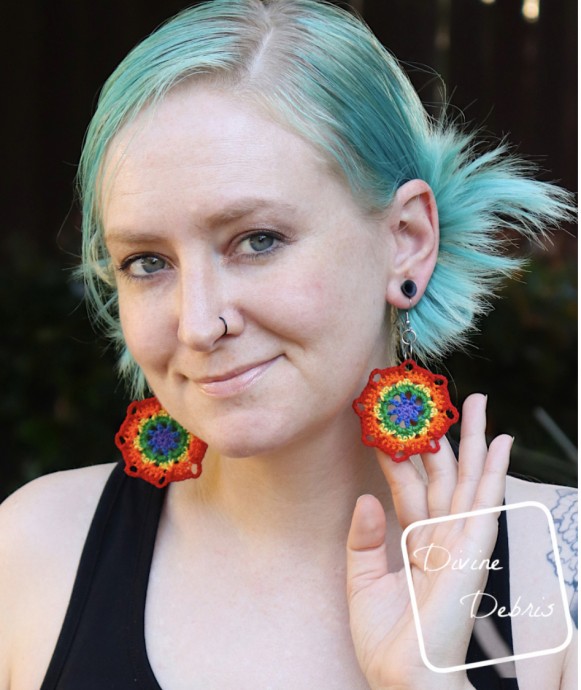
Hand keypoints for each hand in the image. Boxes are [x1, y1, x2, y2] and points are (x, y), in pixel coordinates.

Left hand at [346, 393, 512, 689]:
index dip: (399, 454)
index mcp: (415, 543)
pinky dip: (493, 470)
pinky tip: (500, 443)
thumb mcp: (363, 581)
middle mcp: (440, 536)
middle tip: (439, 399)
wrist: (404, 678)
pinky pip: (484, 501)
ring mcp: (460, 541)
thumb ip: (364, 538)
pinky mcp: (474, 549)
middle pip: (443, 475)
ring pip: (468, 478)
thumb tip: (366, 497)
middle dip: (443, 437)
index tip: (386, 422)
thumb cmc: (387, 640)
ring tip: (476, 403)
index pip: (409, 486)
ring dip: (473, 440)